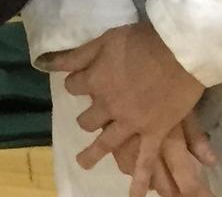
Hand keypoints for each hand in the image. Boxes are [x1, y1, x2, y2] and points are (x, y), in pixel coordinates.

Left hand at [50, 22, 206, 196]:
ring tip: (82, 163)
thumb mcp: (102, 40)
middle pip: (89, 118)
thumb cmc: (140, 41)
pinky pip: (144, 160)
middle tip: (87, 121)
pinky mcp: (154, 133)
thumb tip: (45, 63)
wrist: (176, 51)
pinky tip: (133, 193)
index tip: (79, 83)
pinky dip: (138, 178)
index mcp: (94, 82)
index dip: (76, 84)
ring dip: (94, 153)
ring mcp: (130, 123)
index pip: (74, 86)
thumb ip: (75, 56)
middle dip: (86, 119)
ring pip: (107, 142)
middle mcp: (107, 106)